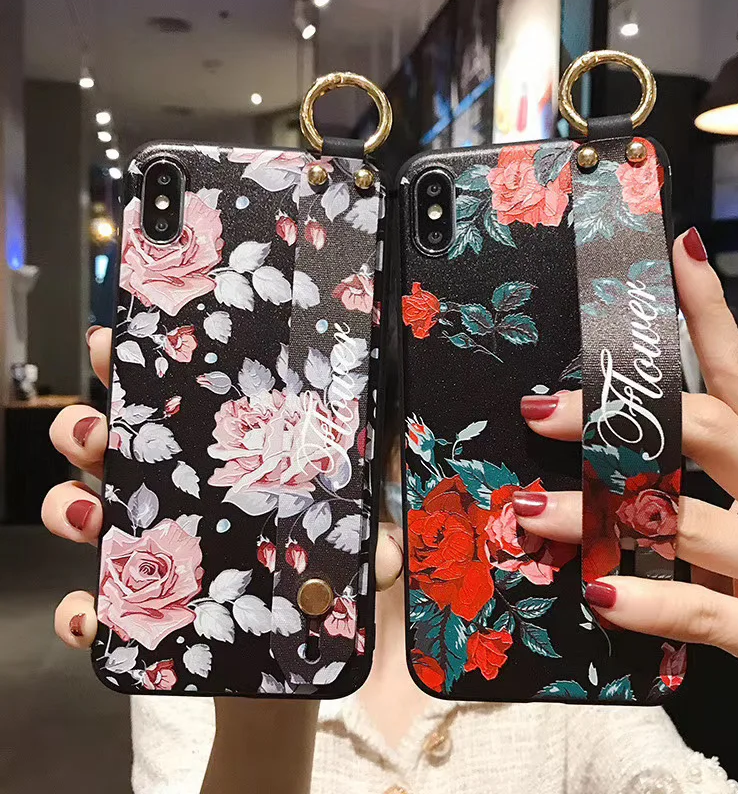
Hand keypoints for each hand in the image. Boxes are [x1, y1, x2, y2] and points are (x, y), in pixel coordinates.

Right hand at [42, 328, 402, 648]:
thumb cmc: (322, 584)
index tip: (117, 346)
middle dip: (88, 428)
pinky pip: (92, 605)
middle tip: (97, 430)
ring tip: (86, 511)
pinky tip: (88, 614)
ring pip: (85, 510)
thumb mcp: (357, 543)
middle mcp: (179, 498)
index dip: (139, 371)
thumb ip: (375, 533)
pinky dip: (77, 610)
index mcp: (226, 466)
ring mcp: (152, 551)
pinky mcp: (139, 613)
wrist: (297, 668)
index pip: (177, 406)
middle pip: (115, 448)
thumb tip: (391, 554)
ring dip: (69, 504)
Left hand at [515, 229, 737, 748]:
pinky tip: (596, 592)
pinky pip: (701, 611)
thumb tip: (597, 445)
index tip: (672, 253)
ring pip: (686, 520)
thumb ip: (689, 484)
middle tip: (539, 410)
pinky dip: (643, 600)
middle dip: (620, 415)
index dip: (708, 310)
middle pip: (713, 428)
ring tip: (530, 509)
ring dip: (598, 511)